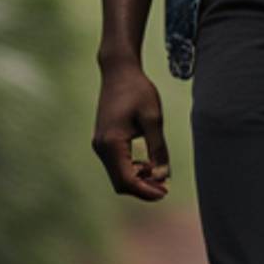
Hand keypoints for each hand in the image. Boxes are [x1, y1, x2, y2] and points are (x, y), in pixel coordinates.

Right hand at [92, 59, 170, 201]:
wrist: (118, 71)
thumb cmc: (138, 91)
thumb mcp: (153, 119)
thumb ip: (158, 149)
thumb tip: (163, 176)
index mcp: (112, 143)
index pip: (127, 180)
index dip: (146, 191)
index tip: (165, 193)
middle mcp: (101, 147)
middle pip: (120, 183)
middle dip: (142, 188)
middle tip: (165, 188)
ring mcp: (99, 145)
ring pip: (117, 175)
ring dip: (137, 179)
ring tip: (159, 173)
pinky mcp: (102, 141)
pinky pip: (115, 164)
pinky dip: (131, 169)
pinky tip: (147, 163)